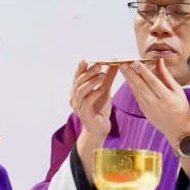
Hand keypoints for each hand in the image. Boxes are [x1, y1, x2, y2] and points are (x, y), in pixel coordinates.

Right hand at [70, 60, 118, 176]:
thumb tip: (114, 62)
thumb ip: (108, 77)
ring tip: (102, 76)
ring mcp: (78, 106)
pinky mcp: (84, 114)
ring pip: (81, 91)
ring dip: (91, 82)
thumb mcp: (105, 90)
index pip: (77, 77)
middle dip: (88, 72)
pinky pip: (87, 103)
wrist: (100, 128)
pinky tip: (101, 90)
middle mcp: (75, 97)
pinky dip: (94, 95)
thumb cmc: (100, 108)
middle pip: (78, 82)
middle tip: (99, 66)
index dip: (80, 68)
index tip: (86, 60)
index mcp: (78, 90)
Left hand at [119, 59, 189, 143]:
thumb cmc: (181, 109)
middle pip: (141, 86)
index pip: (153, 82)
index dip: (143, 72)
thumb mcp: (178, 91)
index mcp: (167, 98)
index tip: (136, 62)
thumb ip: (166, 76)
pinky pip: (137, 97)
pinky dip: (132, 87)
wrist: (178, 130)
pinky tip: (128, 80)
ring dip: (129, 79)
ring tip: (123, 69)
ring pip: (137, 91)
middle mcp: (156, 104)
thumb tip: (159, 62)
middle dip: (131, 74)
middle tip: (123, 63)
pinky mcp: (144, 112)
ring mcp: (149, 109)